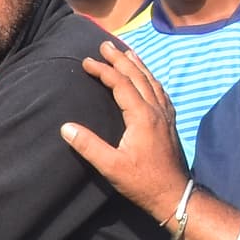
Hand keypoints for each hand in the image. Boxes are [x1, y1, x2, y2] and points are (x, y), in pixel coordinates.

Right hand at [65, 39, 188, 225]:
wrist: (174, 195)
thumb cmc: (142, 182)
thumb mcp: (111, 167)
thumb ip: (88, 146)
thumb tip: (65, 127)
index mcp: (141, 116)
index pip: (120, 84)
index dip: (103, 70)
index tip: (86, 62)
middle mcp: (156, 110)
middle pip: (137, 76)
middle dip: (120, 59)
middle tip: (105, 44)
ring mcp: (165, 115)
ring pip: (151, 81)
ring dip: (137, 64)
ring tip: (127, 52)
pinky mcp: (169, 123)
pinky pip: (160, 91)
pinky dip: (150, 79)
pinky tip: (148, 78)